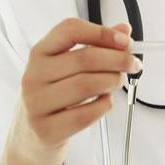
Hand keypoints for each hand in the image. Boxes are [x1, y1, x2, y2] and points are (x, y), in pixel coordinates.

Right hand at [7, 18, 140, 164]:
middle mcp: (34, 75)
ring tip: (117, 82)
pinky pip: (86, 114)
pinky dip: (104, 105)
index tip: (125, 41)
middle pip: (85, 58)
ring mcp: (36, 104)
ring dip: (112, 81)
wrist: (31, 134)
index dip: (102, 32)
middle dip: (118, 60)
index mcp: (40, 52)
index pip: (70, 30)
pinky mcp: (46, 129)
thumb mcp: (69, 65)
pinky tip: (104, 102)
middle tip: (133, 64)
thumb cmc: (56, 93)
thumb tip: (124, 30)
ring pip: (87, 85)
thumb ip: (97, 44)